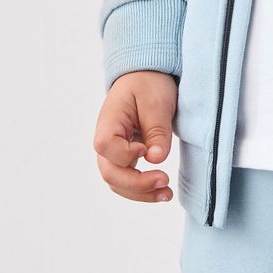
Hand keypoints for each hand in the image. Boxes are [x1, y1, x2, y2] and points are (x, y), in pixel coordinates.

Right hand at [95, 70, 178, 202]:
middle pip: (109, 172)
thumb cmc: (148, 84)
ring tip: (167, 194)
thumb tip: (156, 159)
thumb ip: (156, 131)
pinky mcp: (125, 157)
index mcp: (108, 121)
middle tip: (164, 181)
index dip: (126, 154)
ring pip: (117, 182)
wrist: (146, 77)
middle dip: (137, 184)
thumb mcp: (157, 102)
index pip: (106, 147)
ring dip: (140, 193)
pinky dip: (142, 190)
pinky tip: (162, 192)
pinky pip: (127, 180)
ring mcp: (114, 151)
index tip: (146, 149)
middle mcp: (106, 139)